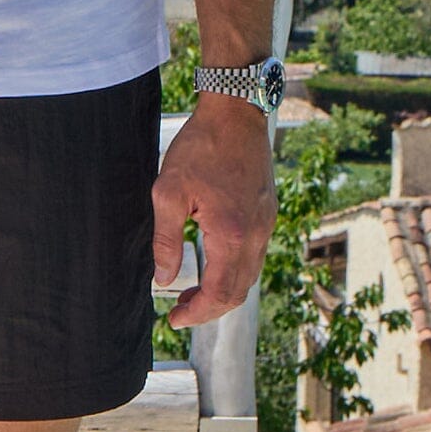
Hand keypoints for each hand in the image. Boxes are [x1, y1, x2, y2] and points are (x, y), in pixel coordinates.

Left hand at [151, 95, 276, 327]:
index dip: (197, 313)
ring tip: (194, 291)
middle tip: (181, 311)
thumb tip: (163, 279)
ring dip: (223, 290)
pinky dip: (234, 270)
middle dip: (209, 308)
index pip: (220, 293)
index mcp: (232, 234)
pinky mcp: (267, 212)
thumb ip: (165, 240)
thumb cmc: (200, 146)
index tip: (174, 319)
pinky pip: (254, 254)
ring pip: (249, 275)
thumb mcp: (168, 191)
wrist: (235, 112)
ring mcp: (266, 224)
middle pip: (238, 292)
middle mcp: (256, 235)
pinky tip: (213, 261)